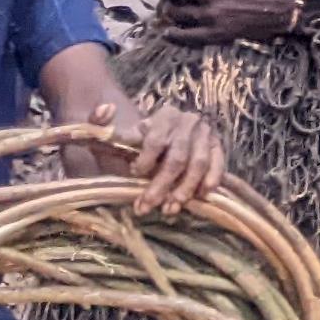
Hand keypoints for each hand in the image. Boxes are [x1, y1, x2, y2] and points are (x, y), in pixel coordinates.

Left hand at [80, 101, 223, 211]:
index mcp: (164, 115)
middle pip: (177, 158)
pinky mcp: (217, 146)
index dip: (144, 161)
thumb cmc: (135, 141)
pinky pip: (218, 164)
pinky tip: (199, 197)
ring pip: (198, 164)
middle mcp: (188, 121)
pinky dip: (211, 180)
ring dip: (184, 189)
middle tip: (145, 207)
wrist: (160, 138)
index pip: (156, 140)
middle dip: (161, 185)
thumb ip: (100, 123)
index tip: (132, 175)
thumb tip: (105, 109)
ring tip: (169, 209)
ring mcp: (205, 134)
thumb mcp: (116, 133)